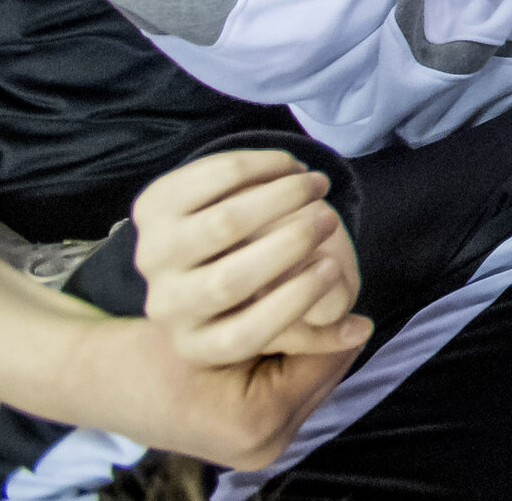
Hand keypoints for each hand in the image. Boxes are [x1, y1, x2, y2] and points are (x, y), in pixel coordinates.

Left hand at [135, 151, 368, 367]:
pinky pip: (209, 179)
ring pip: (221, 226)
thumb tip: (360, 329)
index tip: (333, 267)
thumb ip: (319, 334)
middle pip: (228, 283)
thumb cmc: (253, 290)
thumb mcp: (278, 325)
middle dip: (291, 244)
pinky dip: (259, 166)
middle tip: (330, 219)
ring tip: (317, 184)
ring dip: (280, 197)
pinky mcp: (150, 208)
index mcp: (199, 344)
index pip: (243, 336)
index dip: (293, 301)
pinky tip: (290, 165)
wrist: (195, 250)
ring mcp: (152, 256)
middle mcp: (167, 307)